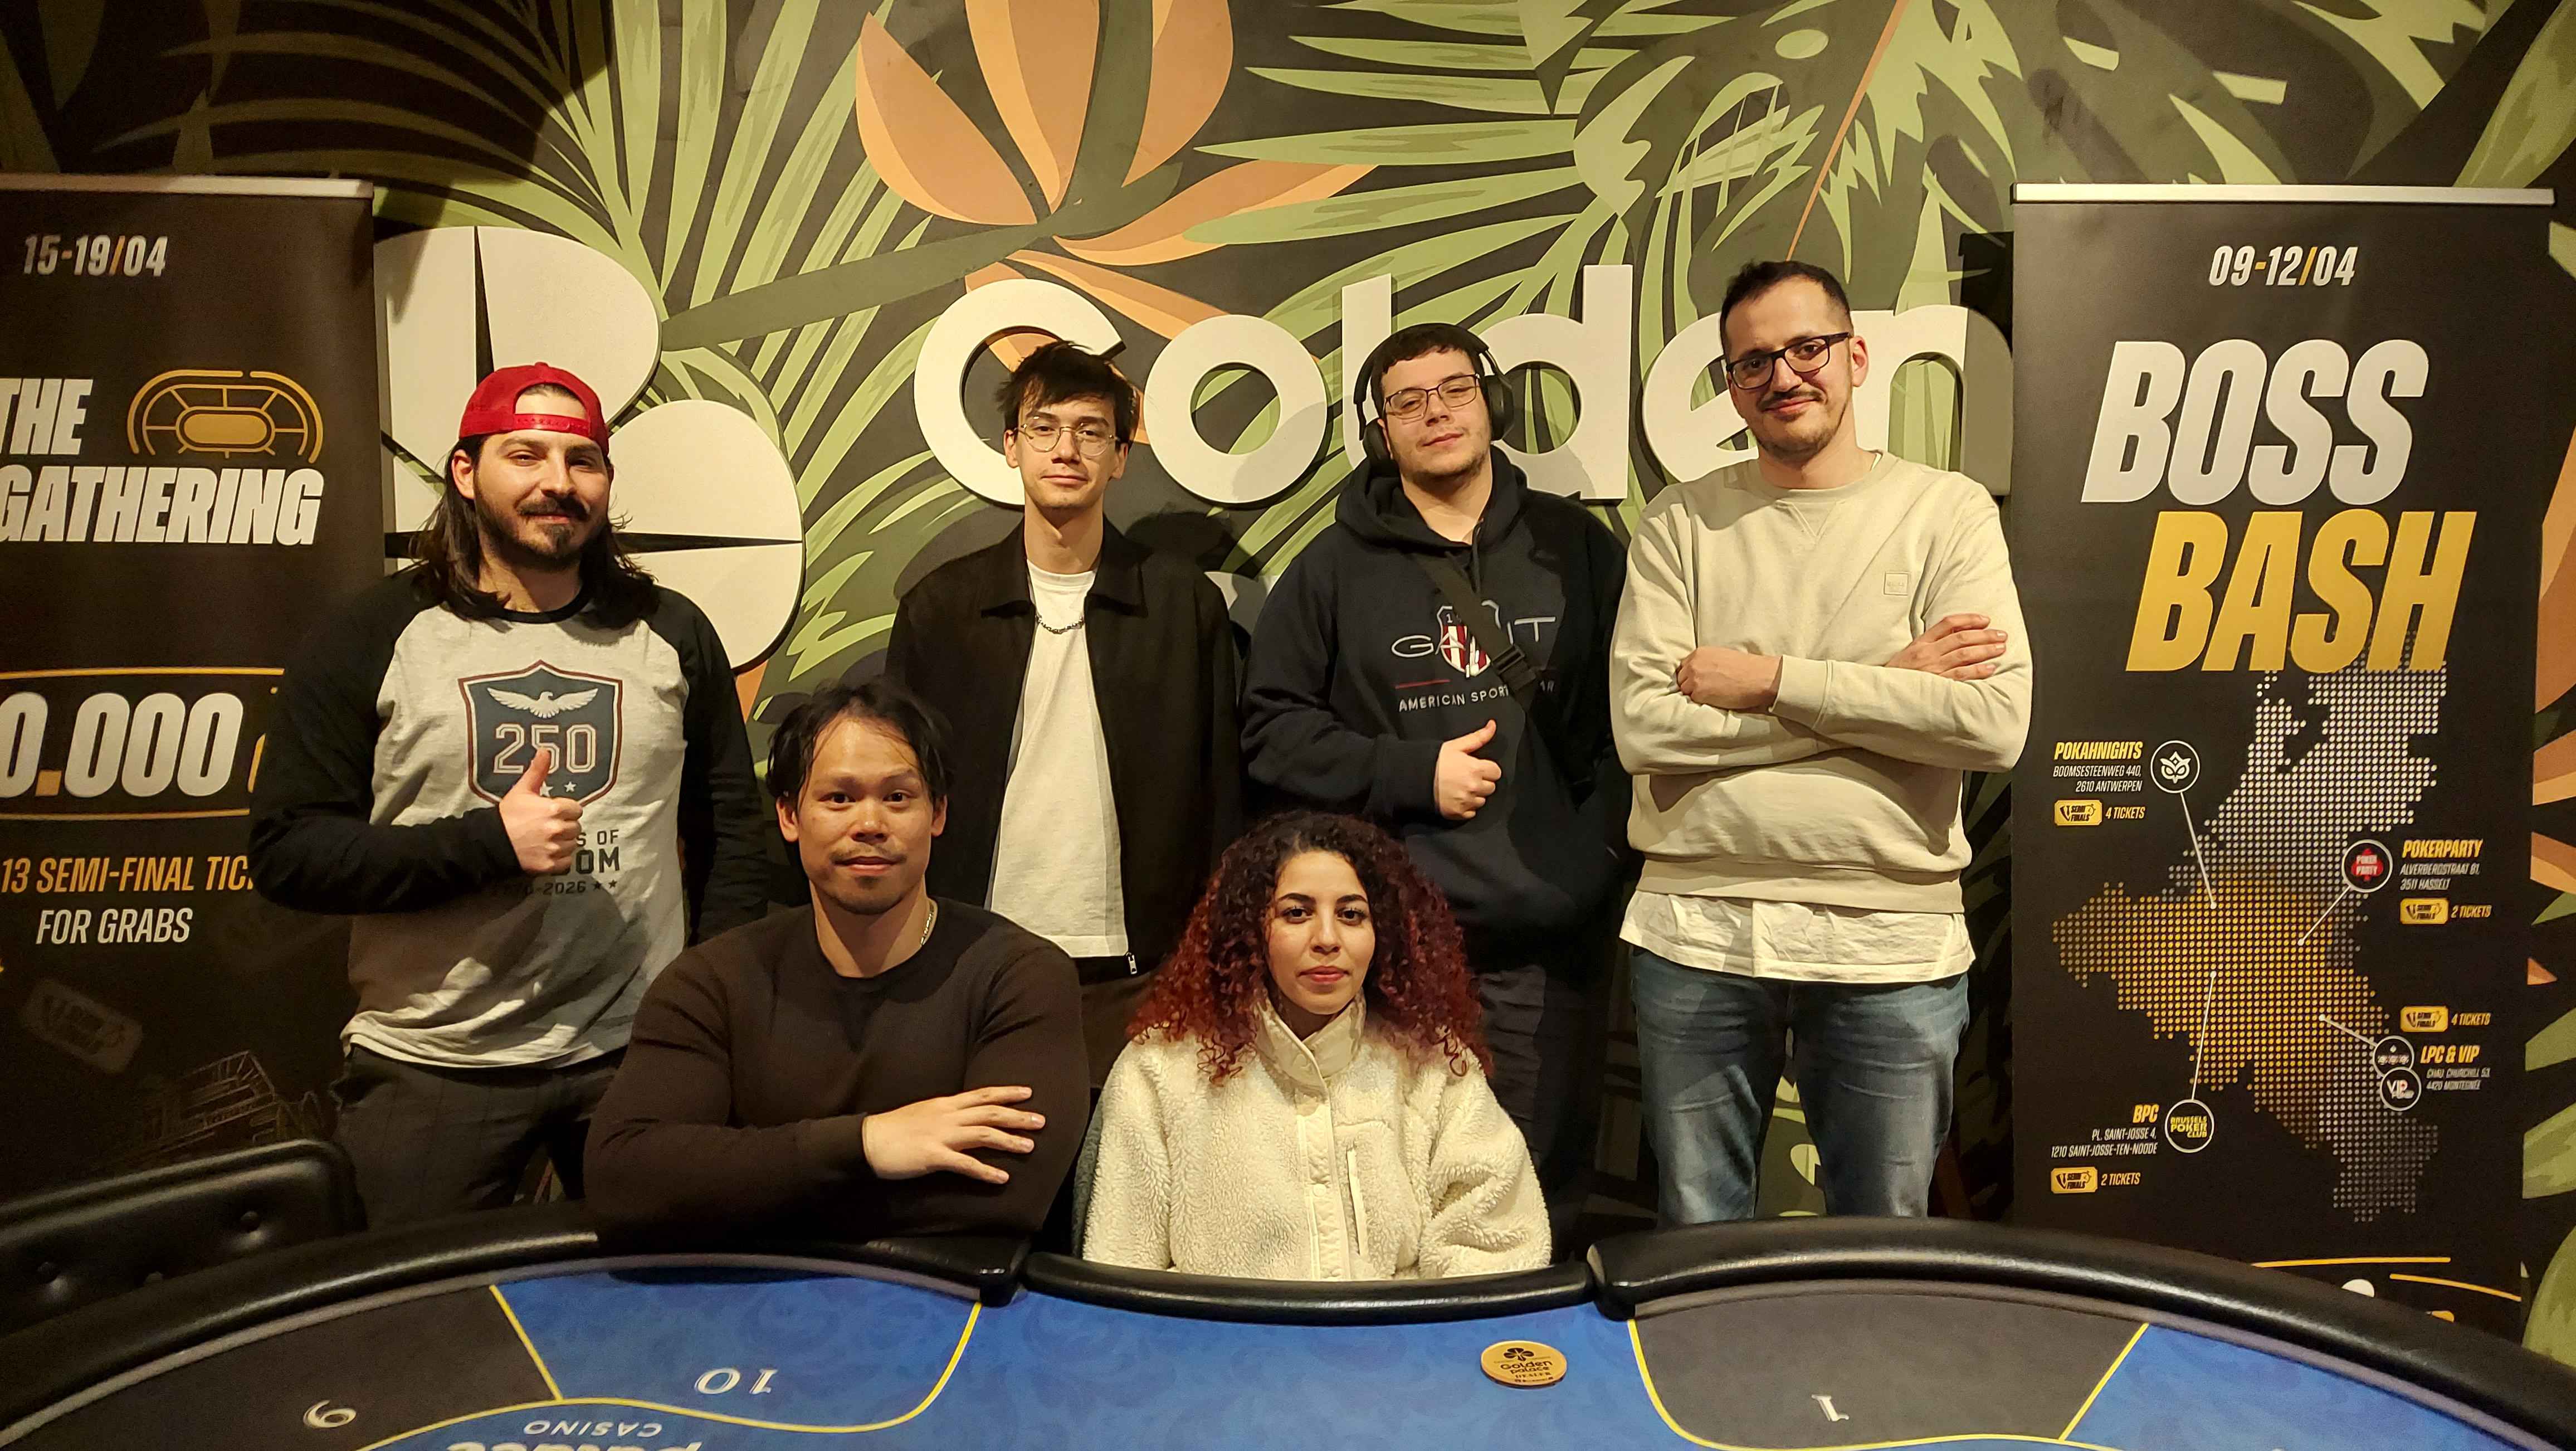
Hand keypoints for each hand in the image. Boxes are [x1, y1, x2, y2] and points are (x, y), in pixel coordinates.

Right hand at [498, 748, 582, 874]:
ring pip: (572, 845)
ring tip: (546, 839)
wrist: (491, 841)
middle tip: (548, 826)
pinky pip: (567, 862)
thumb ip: (538, 771)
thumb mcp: (522, 790)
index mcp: (555, 809)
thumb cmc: (508, 815)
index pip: (576, 809)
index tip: (553, 812)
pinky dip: (560, 858)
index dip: (566, 810)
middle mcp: (558, 829)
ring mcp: (554, 848)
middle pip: (576, 827)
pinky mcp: (550, 865)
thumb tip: (545, 750)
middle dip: (565, 826)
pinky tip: (546, 851)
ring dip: (563, 842)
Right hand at [860, 1085, 1044, 1184]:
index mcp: (945, 1105)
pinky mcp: (934, 1156)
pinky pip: (966, 1164)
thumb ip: (945, 1114)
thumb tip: (964, 1117)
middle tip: (1041, 1121)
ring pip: (984, 1134)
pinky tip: (1001, 1178)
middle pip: (990, 1112)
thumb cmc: (893, 1129)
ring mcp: (941, 1135)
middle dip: (1018, 1116)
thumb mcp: (923, 1112)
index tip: (1028, 1092)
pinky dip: (986, 1171)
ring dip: (1009, 1141)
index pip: (982, 1095)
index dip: (1007, 1092)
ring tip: (1029, 1147)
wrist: (867, 1140)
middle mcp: (948, 1116)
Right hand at [1435, 719, 1501, 820]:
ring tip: (1460, 787)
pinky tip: (1457, 797)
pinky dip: (1467, 806)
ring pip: (1482, 800)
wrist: (1414, 778)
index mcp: (1475, 769)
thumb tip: (1492, 726)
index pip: (1496, 772)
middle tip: (1467, 776)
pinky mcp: (1458, 813)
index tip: (1477, 768)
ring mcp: (1466, 801)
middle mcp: (1473, 787)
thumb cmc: (1434, 761)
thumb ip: (1478, 737)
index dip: (1487, 769)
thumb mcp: (1456, 745)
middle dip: (1482, 782)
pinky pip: (1472, 812)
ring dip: (1475, 795)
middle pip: (1491, 787)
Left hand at [1676, 647, 1780, 710]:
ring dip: (1695, 695)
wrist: (1759, 677)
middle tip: (1706, 690)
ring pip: (1686, 691)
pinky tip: (1714, 700)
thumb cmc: (1746, 667)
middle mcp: (1694, 664)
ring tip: (1712, 696)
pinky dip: (1701, 702)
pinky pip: (1693, 701)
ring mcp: (1695, 679)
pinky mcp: (1699, 694)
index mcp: (1699, 653)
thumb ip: (1707, 662)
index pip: (1684, 667)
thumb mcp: (1722, 656)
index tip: (1700, 681)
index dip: (1691, 676)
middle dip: (1691, 685)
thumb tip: (1700, 673)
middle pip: (1682, 679)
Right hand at [1885, 613, 2007, 679]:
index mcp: (1921, 642)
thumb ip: (1931, 643)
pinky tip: (1990, 668)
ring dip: (1985, 650)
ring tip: (2001, 648)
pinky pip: (1961, 675)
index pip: (1948, 623)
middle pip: (1961, 638)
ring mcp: (1932, 669)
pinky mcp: (1936, 684)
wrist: (1882, 693)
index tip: (1985, 620)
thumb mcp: (1911, 652)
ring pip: (1964, 654)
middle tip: (2001, 635)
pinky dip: (1977, 670)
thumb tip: (1958, 633)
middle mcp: (1927, 653)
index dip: (1969, 619)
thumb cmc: (1899, 674)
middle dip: (1985, 635)